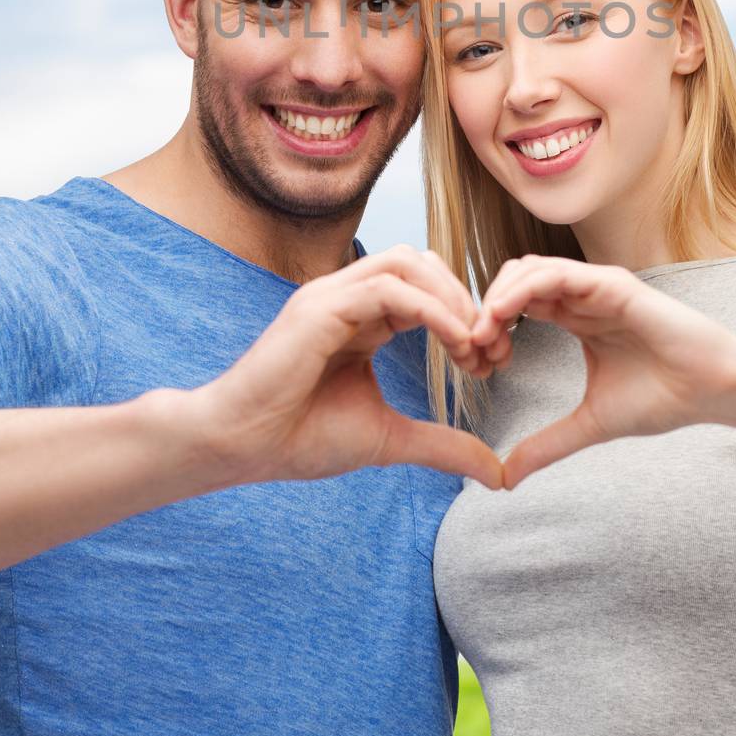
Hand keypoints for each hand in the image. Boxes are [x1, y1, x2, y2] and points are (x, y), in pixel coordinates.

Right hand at [196, 244, 503, 489]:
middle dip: (465, 300)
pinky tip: (455, 341)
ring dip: (450, 297)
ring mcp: (331, 296)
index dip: (465, 317)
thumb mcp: (388, 439)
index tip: (489, 363)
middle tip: (490, 350)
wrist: (239, 446)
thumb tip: (496, 472)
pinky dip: (430, 308)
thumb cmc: (300, 438)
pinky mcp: (321, 306)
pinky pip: (388, 288)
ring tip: (473, 344)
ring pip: (406, 262)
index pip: (425, 288)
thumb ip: (441, 445)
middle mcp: (347, 297)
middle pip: (422, 263)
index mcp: (362, 319)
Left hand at [470, 255, 735, 487]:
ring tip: (482, 332)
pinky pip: (557, 273)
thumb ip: (548, 444)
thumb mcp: (590, 424)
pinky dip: (524, 288)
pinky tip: (503, 315)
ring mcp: (596, 285)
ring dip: (498, 296)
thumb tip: (506, 477)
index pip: (516, 304)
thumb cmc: (661, 399)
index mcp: (575, 317)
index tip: (478, 365)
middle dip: (485, 309)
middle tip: (473, 348)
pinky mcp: (612, 283)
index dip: (489, 328)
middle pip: (514, 281)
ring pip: (529, 270)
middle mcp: (581, 295)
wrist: (710, 391)